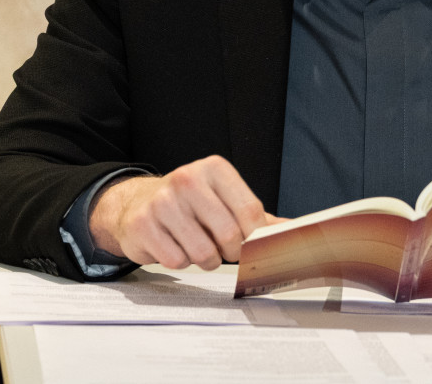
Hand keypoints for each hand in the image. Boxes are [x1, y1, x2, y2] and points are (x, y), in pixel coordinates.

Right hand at [89, 155, 279, 269]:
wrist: (138, 203)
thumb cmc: (190, 204)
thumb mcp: (225, 199)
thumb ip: (259, 216)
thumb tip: (293, 230)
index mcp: (215, 169)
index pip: (250, 211)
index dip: (255, 237)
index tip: (252, 245)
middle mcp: (188, 179)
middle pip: (230, 235)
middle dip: (231, 253)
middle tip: (223, 249)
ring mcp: (163, 201)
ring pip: (203, 253)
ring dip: (206, 260)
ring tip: (197, 245)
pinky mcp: (142, 225)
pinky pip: (176, 261)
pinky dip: (180, 262)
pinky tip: (173, 245)